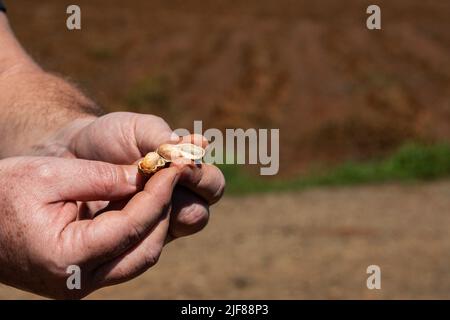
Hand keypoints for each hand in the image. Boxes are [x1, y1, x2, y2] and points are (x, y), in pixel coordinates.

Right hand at [0, 156, 186, 298]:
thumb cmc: (2, 194)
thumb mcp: (47, 175)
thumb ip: (100, 177)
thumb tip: (143, 177)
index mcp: (66, 257)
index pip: (132, 226)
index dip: (158, 194)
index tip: (174, 167)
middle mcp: (78, 281)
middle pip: (146, 249)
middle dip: (163, 209)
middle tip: (170, 175)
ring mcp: (81, 283)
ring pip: (140, 256)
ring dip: (154, 221)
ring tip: (159, 186)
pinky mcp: (84, 275)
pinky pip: (125, 255)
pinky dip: (139, 229)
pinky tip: (141, 201)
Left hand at [34, 112, 224, 238]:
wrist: (71, 154)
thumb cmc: (111, 137)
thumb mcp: (138, 129)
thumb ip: (165, 138)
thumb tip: (200, 145)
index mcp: (187, 175)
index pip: (212, 185)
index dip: (200, 177)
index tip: (178, 165)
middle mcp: (178, 202)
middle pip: (200, 214)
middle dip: (185, 199)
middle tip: (158, 184)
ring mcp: (155, 223)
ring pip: (170, 234)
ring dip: (159, 215)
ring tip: (133, 197)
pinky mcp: (132, 239)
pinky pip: (144, 242)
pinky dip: (134, 227)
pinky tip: (114, 212)